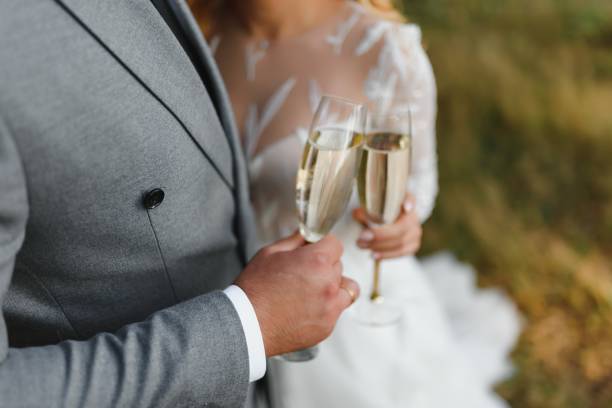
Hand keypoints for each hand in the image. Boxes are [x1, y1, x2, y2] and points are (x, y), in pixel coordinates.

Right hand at [234, 232, 359, 356]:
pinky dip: (327, 306)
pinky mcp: (327, 326)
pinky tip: (306, 308)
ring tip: (313, 290)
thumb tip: (308, 235)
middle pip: (338, 265)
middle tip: (302, 272)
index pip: (335, 244)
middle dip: (324, 265)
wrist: (247, 325)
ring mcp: (330, 307)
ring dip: (334, 285)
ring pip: (346, 288)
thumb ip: (295, 240)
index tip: (313, 250)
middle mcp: (329, 283)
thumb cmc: (255, 288)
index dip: (323, 245)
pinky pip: (337, 309)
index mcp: (317, 261)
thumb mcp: (270, 253)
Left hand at [353, 193, 421, 259]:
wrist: (387, 223)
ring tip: (362, 245)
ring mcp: (415, 232)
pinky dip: (386, 254)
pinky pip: (401, 252)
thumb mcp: (371, 207)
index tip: (405, 207)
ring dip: (379, 246)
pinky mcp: (413, 245)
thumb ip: (366, 209)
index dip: (409, 202)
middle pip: (401, 227)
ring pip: (401, 242)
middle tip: (362, 236)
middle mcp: (413, 216)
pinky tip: (373, 255)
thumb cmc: (378, 212)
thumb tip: (356, 213)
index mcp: (405, 200)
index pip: (410, 198)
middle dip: (380, 234)